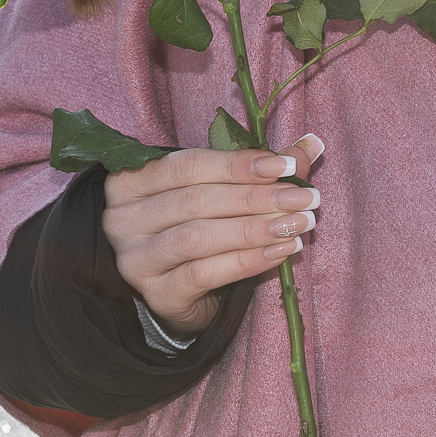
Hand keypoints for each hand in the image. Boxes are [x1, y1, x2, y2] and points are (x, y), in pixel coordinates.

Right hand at [101, 134, 325, 337]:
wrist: (182, 291)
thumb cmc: (200, 228)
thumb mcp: (223, 192)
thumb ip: (261, 169)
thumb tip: (312, 143)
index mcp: (133, 181)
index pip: (189, 165)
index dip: (239, 164)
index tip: (286, 166)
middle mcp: (123, 218)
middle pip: (196, 200)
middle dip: (257, 197)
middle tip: (305, 198)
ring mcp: (134, 259)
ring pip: (198, 236)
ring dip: (255, 228)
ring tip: (298, 224)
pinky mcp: (156, 294)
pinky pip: (204, 273)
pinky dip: (247, 261)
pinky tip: (280, 252)